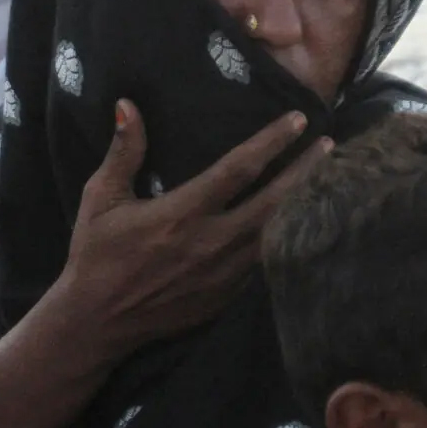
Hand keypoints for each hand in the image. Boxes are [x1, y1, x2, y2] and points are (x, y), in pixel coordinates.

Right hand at [49, 100, 330, 357]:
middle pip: (273, 202)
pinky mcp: (226, 298)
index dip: (271, 142)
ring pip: (275, 233)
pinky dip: (284, 238)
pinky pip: (263, 262)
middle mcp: (210, 244)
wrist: (96, 323)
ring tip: (326, 179)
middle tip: (330, 144)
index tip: (297, 120)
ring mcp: (223, 275)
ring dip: (301, 204)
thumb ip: (123, 152)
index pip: (238, 170)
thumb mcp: (101, 199)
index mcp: (181, 214)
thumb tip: (127, 105)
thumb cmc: (96, 255)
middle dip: (305, 170)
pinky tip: (299, 221)